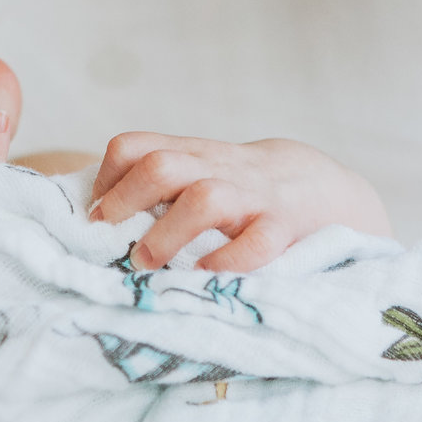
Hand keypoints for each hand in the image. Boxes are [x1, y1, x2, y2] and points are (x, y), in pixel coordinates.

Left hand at [89, 134, 391, 270]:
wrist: (327, 190)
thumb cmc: (246, 192)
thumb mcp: (204, 174)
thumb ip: (160, 186)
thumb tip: (94, 221)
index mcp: (194, 156)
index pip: (136, 146)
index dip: (107, 177)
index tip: (96, 214)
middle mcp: (219, 171)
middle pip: (162, 165)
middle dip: (127, 201)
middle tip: (108, 239)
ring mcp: (254, 198)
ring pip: (206, 199)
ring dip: (168, 232)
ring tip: (147, 263)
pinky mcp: (286, 229)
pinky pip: (257, 243)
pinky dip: (228, 261)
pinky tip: (204, 276)